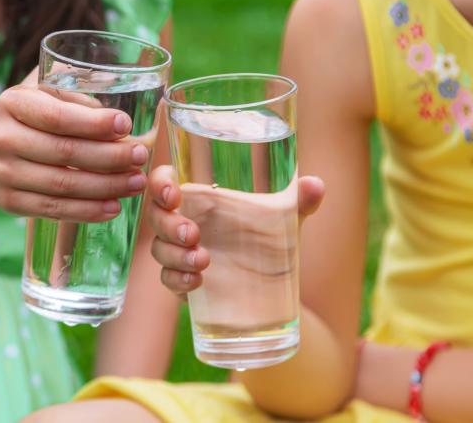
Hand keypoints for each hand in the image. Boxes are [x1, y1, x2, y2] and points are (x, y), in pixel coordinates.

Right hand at [0, 68, 148, 221]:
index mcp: (12, 104)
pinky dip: (87, 211)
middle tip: (141, 156)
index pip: (57, 117)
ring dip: (106, 186)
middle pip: (65, 153)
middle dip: (110, 157)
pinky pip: (54, 210)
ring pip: (63, 186)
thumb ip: (73, 100)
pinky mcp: (9, 203)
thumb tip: (120, 122)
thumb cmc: (23, 120)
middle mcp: (3, 139)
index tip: (126, 125)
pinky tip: (113, 206)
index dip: (94, 124)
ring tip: (136, 183)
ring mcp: (3, 174)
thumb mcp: (38, 97)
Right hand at [147, 165, 324, 294]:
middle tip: (194, 234)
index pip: (166, 182)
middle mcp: (185, 222)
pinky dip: (177, 279)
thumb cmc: (271, 241)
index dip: (160, 182)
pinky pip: (167, 279)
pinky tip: (196, 282)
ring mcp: (181, 253)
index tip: (174, 193)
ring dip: (174, 254)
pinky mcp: (184, 281)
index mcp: (201, 199)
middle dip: (168, 224)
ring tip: (204, 261)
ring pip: (159, 249)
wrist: (276, 289)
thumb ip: (300, 201)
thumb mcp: (287, 219)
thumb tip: (316, 184)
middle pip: (157, 216)